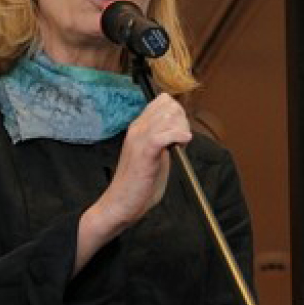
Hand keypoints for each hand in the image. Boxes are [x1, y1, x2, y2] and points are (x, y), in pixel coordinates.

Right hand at [96, 93, 192, 225]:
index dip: (178, 113)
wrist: (120, 203)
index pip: (163, 101)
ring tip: (180, 147)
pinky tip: (182, 144)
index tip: (180, 132)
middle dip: (183, 121)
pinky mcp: (144, 153)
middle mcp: (137, 129)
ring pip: (168, 116)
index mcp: (139, 127)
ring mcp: (139, 139)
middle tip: (181, 141)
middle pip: (169, 106)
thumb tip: (181, 130)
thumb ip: (164, 140)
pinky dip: (177, 136)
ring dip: (181, 129)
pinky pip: (163, 135)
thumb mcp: (154, 155)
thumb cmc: (138, 183)